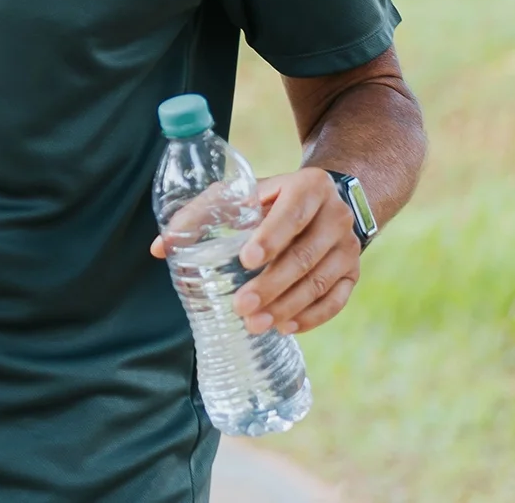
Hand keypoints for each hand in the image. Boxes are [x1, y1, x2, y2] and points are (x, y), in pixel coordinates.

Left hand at [150, 167, 360, 334]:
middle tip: (241, 306)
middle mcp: (336, 215)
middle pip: (305, 255)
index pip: (291, 215)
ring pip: (321, 281)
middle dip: (272, 285)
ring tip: (255, 323)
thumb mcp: (240, 194)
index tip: (246, 260)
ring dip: (288, 306)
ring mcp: (348, 246)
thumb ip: (201, 214)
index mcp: (308, 187)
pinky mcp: (353, 271)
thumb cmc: (270, 198)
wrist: (323, 200)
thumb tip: (161, 248)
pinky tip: (286, 326)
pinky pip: (337, 299)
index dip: (270, 238)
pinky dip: (313, 316)